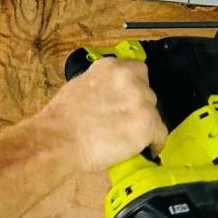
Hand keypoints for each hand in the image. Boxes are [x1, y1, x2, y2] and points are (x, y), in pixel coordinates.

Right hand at [41, 58, 167, 171]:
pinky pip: (160, 135)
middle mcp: (129, 78)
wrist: (57, 141)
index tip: (128, 101)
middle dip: (137, 108)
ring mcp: (141, 101)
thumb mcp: (78, 88)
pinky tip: (146, 150)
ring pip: (153, 115)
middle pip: (147, 94)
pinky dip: (154, 144)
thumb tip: (109, 96)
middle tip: (122, 124)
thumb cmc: (60, 120)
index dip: (134, 89)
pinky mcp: (148, 124)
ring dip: (143, 126)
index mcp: (111, 68)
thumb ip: (100, 86)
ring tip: (128, 139)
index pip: (137, 71)